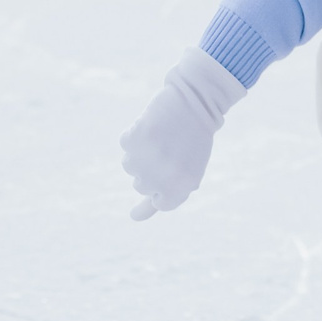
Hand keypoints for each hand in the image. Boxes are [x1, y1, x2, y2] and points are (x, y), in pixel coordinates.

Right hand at [121, 48, 245, 218]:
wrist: (196, 102)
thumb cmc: (192, 142)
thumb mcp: (186, 174)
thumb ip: (161, 198)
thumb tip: (133, 218)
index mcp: (178, 190)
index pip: (159, 202)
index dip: (165, 184)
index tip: (173, 169)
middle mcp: (160, 179)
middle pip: (141, 185)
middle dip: (153, 169)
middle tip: (172, 150)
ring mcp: (144, 161)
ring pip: (129, 165)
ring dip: (142, 152)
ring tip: (162, 137)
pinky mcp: (132, 140)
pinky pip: (126, 143)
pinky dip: (136, 134)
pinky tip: (153, 125)